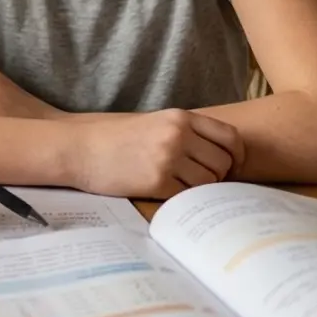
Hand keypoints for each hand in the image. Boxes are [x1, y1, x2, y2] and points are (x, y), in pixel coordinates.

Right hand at [75, 109, 245, 199]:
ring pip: (209, 183)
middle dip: (217, 176)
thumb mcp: (153, 123)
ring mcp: (168, 158)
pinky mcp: (157, 182)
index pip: (230, 137)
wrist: (80, 148)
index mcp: (179, 117)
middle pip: (223, 163)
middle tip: (199, 181)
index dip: (236, 156)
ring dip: (199, 189)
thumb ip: (185, 132)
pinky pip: (187, 196)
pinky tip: (165, 192)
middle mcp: (178, 135)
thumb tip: (221, 156)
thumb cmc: (115, 137)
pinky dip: (181, 198)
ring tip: (178, 186)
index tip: (231, 167)